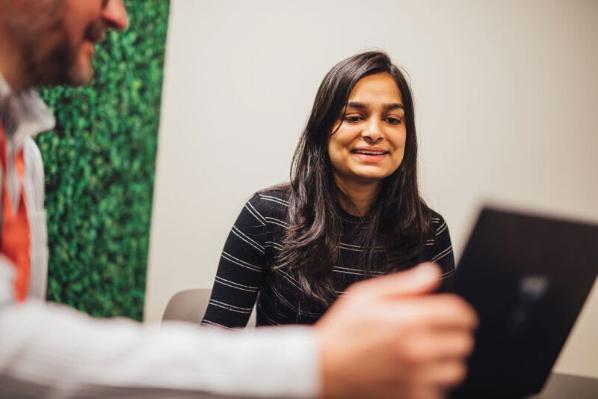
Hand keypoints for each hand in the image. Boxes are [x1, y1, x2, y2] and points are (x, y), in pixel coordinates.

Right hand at [315, 263, 476, 398]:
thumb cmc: (341, 332)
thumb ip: (405, 285)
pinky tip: (413, 374)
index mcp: (409, 319)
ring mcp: (415, 377)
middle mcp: (417, 349)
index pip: (459, 314)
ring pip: (456, 369)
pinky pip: (439, 391)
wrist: (321, 369)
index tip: (456, 316)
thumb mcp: (366, 296)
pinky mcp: (412, 397)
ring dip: (445, 361)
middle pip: (463, 341)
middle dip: (453, 334)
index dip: (460, 312)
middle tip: (438, 334)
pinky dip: (431, 383)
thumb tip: (432, 274)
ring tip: (426, 355)